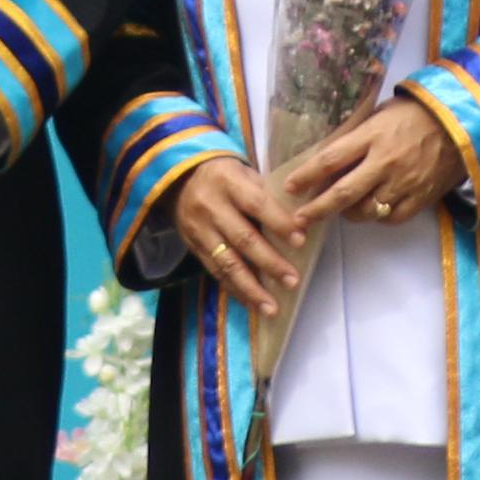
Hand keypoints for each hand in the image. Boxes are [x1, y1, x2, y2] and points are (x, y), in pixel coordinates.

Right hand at [166, 156, 308, 312]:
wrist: (178, 178)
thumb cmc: (224, 175)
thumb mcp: (244, 172)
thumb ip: (266, 194)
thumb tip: (300, 221)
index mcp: (229, 182)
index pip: (257, 204)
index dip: (278, 223)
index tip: (300, 240)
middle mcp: (211, 207)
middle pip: (243, 238)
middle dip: (270, 263)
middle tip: (292, 281)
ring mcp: (199, 229)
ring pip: (227, 263)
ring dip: (251, 288)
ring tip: (271, 307)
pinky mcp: (193, 247)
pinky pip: (215, 272)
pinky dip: (235, 289)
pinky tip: (251, 303)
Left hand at [281, 94, 468, 229]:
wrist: (462, 123)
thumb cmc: (416, 113)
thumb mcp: (380, 115)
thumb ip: (357, 136)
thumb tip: (329, 158)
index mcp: (372, 136)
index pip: (330, 159)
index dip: (307, 176)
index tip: (290, 187)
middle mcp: (384, 162)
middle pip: (342, 193)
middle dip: (316, 209)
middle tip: (299, 219)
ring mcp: (403, 182)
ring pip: (365, 211)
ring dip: (348, 214)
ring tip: (341, 210)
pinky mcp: (421, 198)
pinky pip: (391, 217)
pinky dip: (378, 216)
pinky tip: (374, 208)